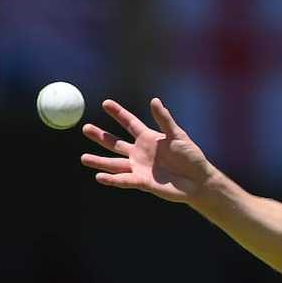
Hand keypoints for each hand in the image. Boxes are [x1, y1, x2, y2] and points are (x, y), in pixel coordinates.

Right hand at [81, 98, 214, 204]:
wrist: (198, 180)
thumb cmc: (191, 156)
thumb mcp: (178, 135)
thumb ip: (164, 120)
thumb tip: (154, 100)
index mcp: (149, 138)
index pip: (129, 123)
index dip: (118, 113)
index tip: (106, 103)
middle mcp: (140, 152)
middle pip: (116, 143)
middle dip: (101, 136)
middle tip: (85, 128)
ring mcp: (139, 167)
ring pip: (114, 163)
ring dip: (99, 161)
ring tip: (83, 158)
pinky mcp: (142, 182)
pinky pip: (124, 180)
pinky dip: (112, 179)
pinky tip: (99, 177)